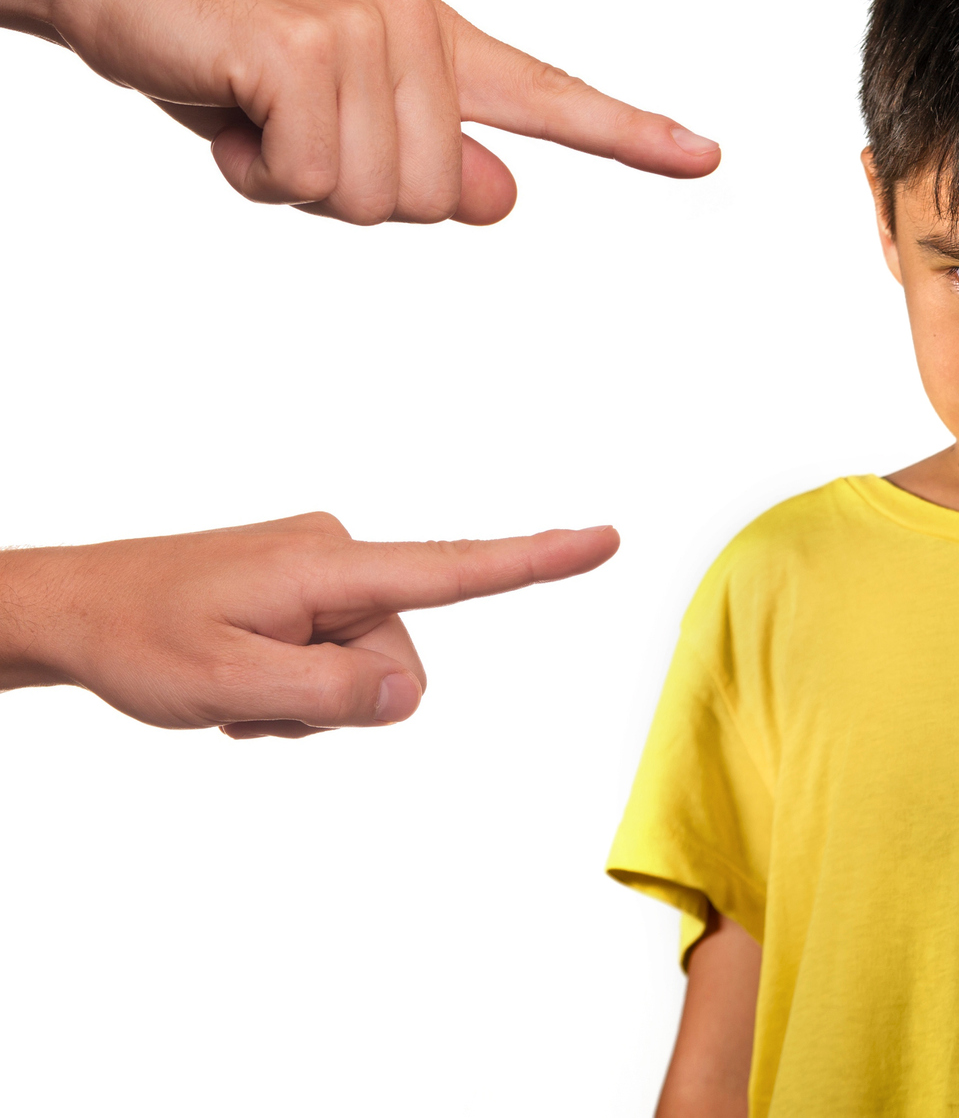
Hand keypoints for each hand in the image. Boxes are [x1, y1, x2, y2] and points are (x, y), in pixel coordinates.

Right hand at [0, 0, 719, 223]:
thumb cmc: (222, 55)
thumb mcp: (337, 122)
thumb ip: (427, 159)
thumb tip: (504, 197)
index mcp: (437, 46)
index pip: (551, 97)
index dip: (631, 134)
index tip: (705, 156)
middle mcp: (419, 31)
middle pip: (436, 199)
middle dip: (348, 194)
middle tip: (286, 132)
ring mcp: (367, 34)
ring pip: (376, 198)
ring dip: (296, 183)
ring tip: (255, 116)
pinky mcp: (307, 52)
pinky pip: (311, 177)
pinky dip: (256, 169)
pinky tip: (229, 108)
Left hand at [0, 513, 618, 737]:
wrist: (70, 609)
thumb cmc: (138, 641)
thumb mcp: (230, 686)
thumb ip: (332, 694)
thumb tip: (413, 694)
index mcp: (329, 564)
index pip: (454, 569)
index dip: (537, 561)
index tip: (605, 540)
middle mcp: (338, 550)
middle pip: (398, 658)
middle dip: (340, 698)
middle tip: (254, 701)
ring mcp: (323, 565)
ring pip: (368, 664)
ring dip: (312, 695)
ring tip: (241, 688)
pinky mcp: (307, 581)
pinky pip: (339, 649)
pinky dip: (299, 679)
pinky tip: (245, 675)